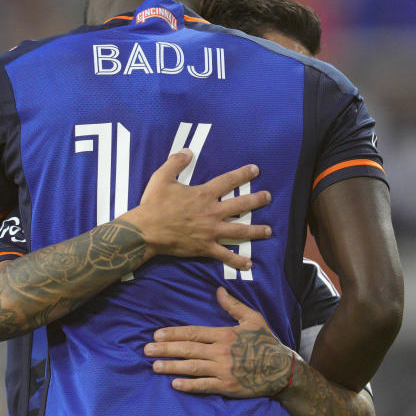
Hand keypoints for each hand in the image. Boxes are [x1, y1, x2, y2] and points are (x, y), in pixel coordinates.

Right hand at [130, 149, 271, 269]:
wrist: (146, 230)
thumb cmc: (154, 204)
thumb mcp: (162, 177)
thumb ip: (176, 162)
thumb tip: (188, 151)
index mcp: (204, 194)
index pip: (229, 181)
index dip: (243, 174)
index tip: (256, 170)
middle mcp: (212, 212)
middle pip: (241, 205)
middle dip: (257, 200)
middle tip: (268, 197)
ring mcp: (211, 231)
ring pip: (240, 231)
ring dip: (256, 231)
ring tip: (269, 231)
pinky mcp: (206, 247)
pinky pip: (225, 255)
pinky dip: (237, 260)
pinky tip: (249, 264)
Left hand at [144, 287, 294, 397]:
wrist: (281, 369)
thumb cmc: (266, 342)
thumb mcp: (253, 319)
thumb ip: (233, 305)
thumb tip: (218, 290)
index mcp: (225, 334)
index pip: (193, 332)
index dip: (174, 333)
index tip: (157, 334)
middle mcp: (221, 352)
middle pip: (188, 349)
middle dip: (165, 349)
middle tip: (147, 350)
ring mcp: (223, 370)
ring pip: (192, 367)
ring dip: (171, 366)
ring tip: (155, 366)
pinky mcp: (227, 386)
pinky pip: (204, 386)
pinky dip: (188, 385)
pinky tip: (175, 384)